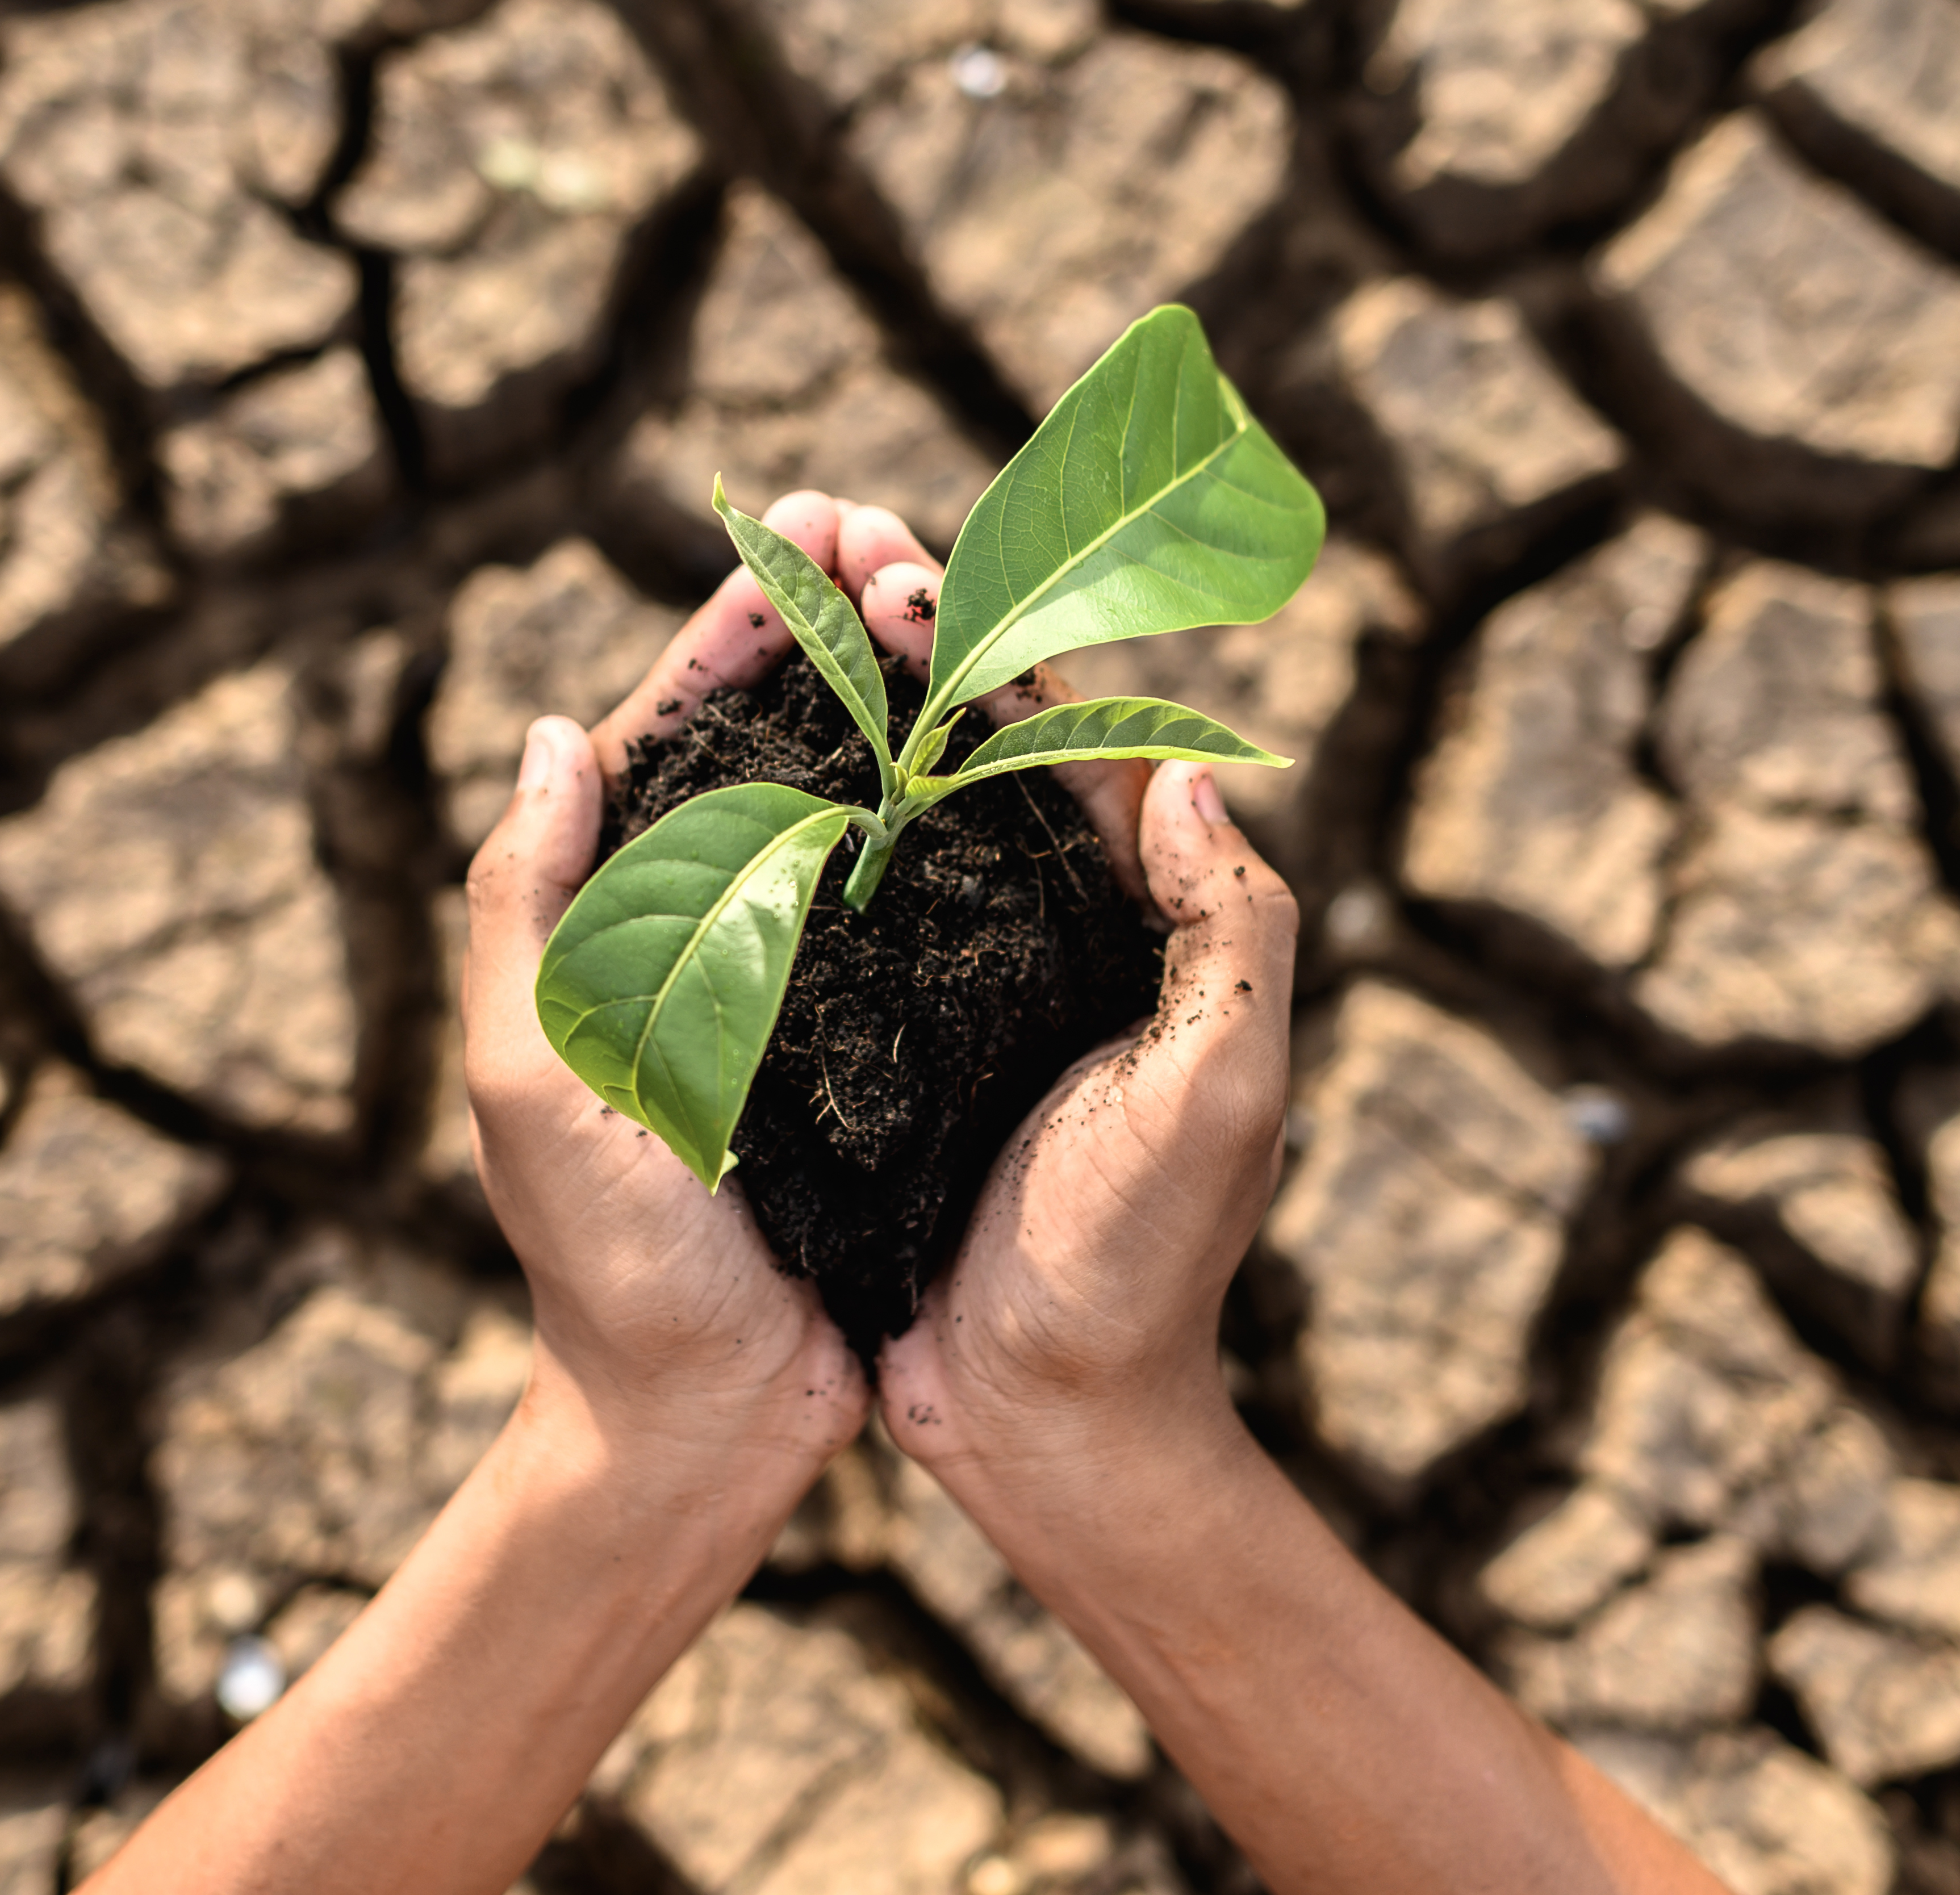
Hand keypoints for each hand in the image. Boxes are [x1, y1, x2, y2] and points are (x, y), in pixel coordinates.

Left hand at [460, 492, 874, 1515]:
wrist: (706, 1418)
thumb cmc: (607, 1264)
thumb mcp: (533, 1079)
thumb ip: (524, 910)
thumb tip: (548, 735)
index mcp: (611, 924)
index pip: (666, 733)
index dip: (733, 624)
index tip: (799, 529)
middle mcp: (706, 931)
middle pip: (770, 741)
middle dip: (830, 624)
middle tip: (898, 531)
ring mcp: (796, 978)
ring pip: (850, 797)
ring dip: (897, 692)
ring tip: (956, 598)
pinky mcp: (878, 1034)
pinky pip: (916, 894)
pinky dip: (953, 808)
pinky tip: (1006, 746)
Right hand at [843, 508, 1301, 1490]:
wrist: (1047, 1422)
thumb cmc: (1141, 1268)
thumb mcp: (1221, 1093)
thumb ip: (1236, 934)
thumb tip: (1197, 770)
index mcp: (1134, 925)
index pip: (1062, 740)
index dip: (985, 643)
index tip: (899, 566)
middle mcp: (1044, 934)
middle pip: (970, 746)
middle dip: (899, 633)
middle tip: (820, 536)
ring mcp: (958, 986)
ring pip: (895, 806)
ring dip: (840, 700)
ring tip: (770, 606)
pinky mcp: (882, 1047)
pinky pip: (836, 908)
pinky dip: (791, 825)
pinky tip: (723, 770)